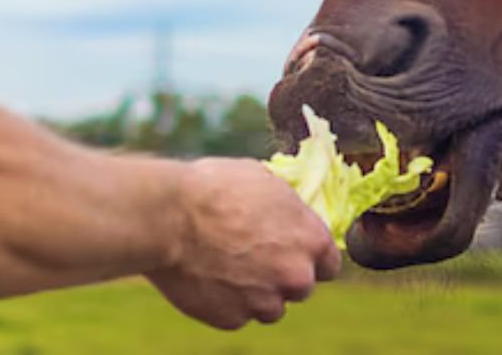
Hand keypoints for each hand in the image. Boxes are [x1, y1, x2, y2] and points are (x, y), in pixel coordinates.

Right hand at [148, 158, 340, 329]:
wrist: (171, 218)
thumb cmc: (216, 189)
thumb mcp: (265, 182)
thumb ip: (287, 208)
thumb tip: (288, 212)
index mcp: (312, 240)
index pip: (330, 263)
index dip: (312, 259)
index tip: (296, 255)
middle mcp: (295, 276)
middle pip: (301, 287)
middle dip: (282, 275)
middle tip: (255, 258)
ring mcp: (264, 302)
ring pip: (270, 307)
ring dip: (257, 293)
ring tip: (229, 267)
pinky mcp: (232, 319)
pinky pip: (237, 315)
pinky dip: (228, 303)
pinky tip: (210, 277)